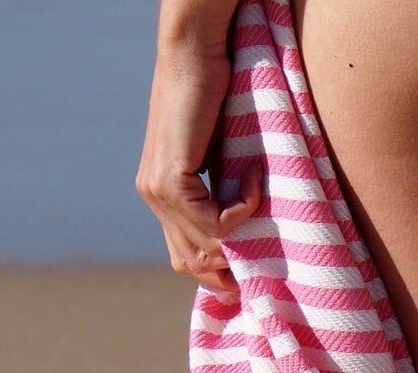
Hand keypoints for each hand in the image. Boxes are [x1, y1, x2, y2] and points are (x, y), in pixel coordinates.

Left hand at [137, 38, 262, 295]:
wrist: (195, 52)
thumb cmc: (214, 94)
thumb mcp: (219, 157)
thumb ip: (220, 192)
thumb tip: (245, 236)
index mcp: (160, 195)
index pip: (183, 259)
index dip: (216, 274)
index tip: (250, 270)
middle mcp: (153, 197)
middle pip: (190, 263)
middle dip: (229, 267)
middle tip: (265, 250)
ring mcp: (158, 191)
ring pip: (206, 246)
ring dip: (242, 228)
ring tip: (258, 187)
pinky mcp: (171, 181)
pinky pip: (215, 223)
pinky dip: (244, 207)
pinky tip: (254, 174)